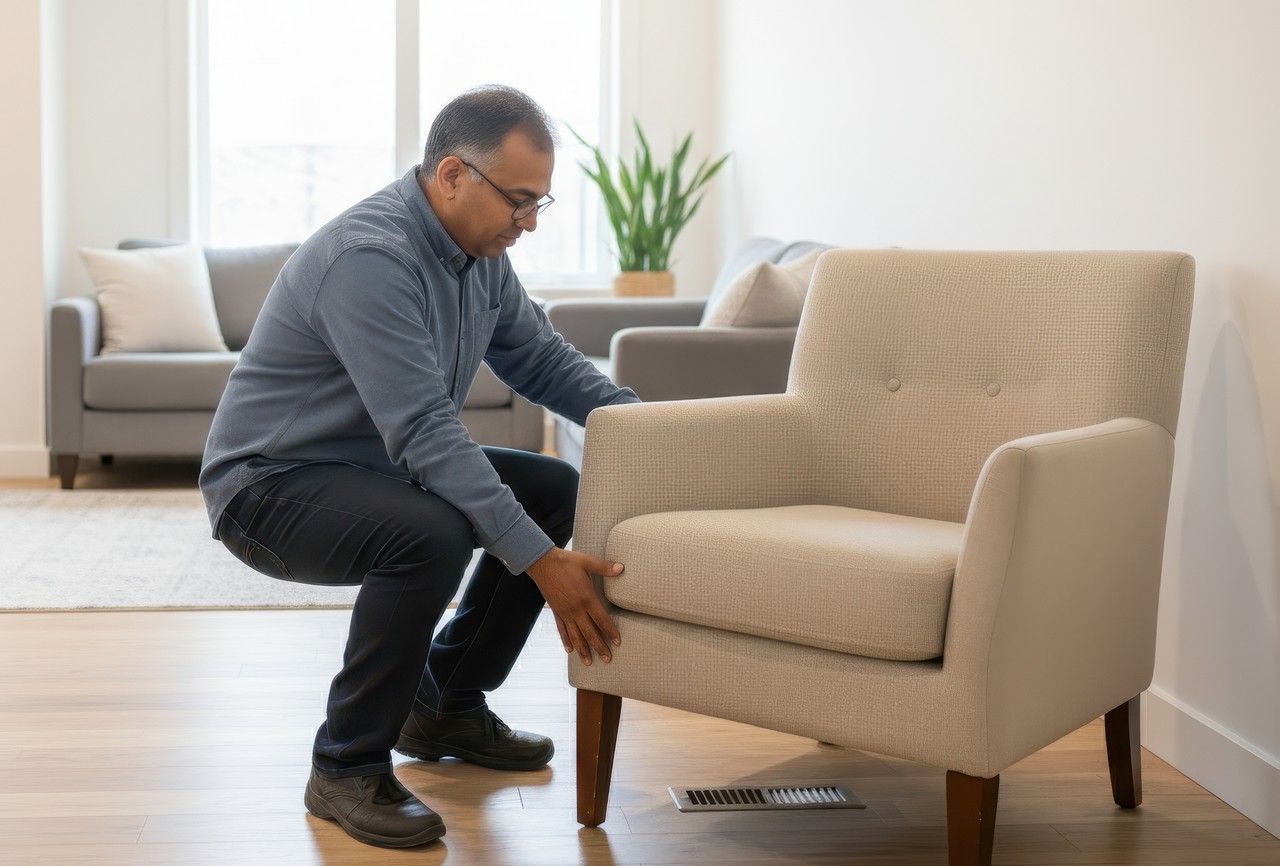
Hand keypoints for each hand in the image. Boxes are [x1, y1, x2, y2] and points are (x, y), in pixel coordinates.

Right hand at [526, 547, 623, 665]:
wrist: (542, 563)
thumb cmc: (566, 562)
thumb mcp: (587, 562)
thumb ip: (604, 567)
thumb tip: (621, 568)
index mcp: (586, 598)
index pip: (602, 620)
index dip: (610, 632)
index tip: (617, 643)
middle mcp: (576, 609)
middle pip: (590, 632)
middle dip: (599, 647)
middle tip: (608, 659)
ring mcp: (565, 612)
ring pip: (575, 635)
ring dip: (583, 650)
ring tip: (589, 662)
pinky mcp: (556, 612)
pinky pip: (562, 630)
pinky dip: (566, 640)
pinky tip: (569, 650)